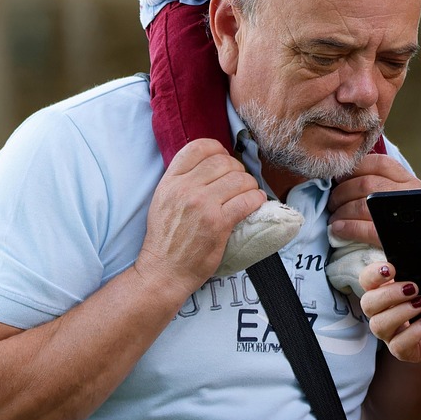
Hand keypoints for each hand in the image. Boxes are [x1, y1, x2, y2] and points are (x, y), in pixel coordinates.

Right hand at [134, 138, 265, 296]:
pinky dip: (257, 199)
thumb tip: (209, 163)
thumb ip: (181, 179)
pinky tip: (255, 203)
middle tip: (238, 183)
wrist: (164, 271)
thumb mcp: (163, 200)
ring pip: (240, 179)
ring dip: (249, 185)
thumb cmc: (166, 238)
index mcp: (171, 181)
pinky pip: (248, 200)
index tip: (224, 160)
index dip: (217, 149)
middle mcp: (185, 189)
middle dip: (237, 170)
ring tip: (248, 194)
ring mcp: (202, 205)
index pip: (199, 147)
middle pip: (224, 161)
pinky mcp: (218, 223)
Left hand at [328, 152, 420, 246]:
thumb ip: (380, 185)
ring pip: (364, 204)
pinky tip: (338, 230)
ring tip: (334, 218)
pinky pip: (367, 228)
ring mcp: (404, 215)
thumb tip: (344, 176)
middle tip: (332, 203)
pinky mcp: (397, 237)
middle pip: (366, 184)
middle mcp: (410, 193)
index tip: (339, 178)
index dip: (355, 169)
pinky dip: (348, 228)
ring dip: (341, 211)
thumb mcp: (397, 198)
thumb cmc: (404, 224)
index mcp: (409, 181)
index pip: (379, 163)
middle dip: (342, 192)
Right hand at [359, 263, 420, 364]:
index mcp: (382, 292)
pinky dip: (413, 332)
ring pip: (378, 325)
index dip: (373, 274)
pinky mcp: (402, 351)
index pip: (365, 280)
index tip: (391, 268)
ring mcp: (389, 334)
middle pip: (367, 303)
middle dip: (389, 294)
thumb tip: (412, 247)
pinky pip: (398, 345)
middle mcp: (380, 313)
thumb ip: (416, 265)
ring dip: (400, 312)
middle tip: (413, 288)